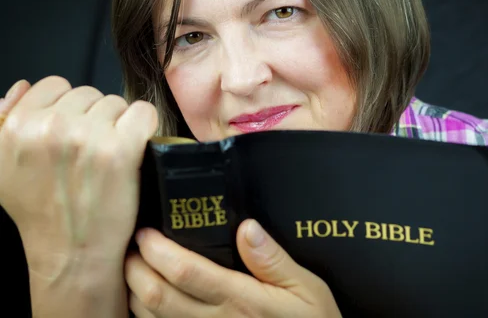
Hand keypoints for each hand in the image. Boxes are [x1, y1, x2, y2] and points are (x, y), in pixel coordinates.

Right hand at [0, 76, 157, 316]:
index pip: (54, 85)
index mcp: (17, 126)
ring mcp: (87, 137)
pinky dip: (144, 127)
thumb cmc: (43, 215)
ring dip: (119, 125)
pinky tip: (135, 149)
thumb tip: (17, 89)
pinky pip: (143, 113)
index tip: (74, 132)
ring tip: (109, 157)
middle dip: (94, 117)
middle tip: (92, 152)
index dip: (70, 108)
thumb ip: (4, 123)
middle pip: (89, 93)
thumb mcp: (4, 170)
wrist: (72, 255)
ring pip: (116, 103)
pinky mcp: (120, 149)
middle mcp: (50, 128)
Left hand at [126, 219, 342, 317]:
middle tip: (130, 248)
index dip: (158, 251)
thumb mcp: (306, 288)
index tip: (146, 233)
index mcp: (241, 300)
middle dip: (135, 270)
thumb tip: (247, 228)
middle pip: (158, 297)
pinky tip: (145, 302)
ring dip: (135, 294)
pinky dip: (146, 317)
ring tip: (133, 269)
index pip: (186, 273)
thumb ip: (274, 259)